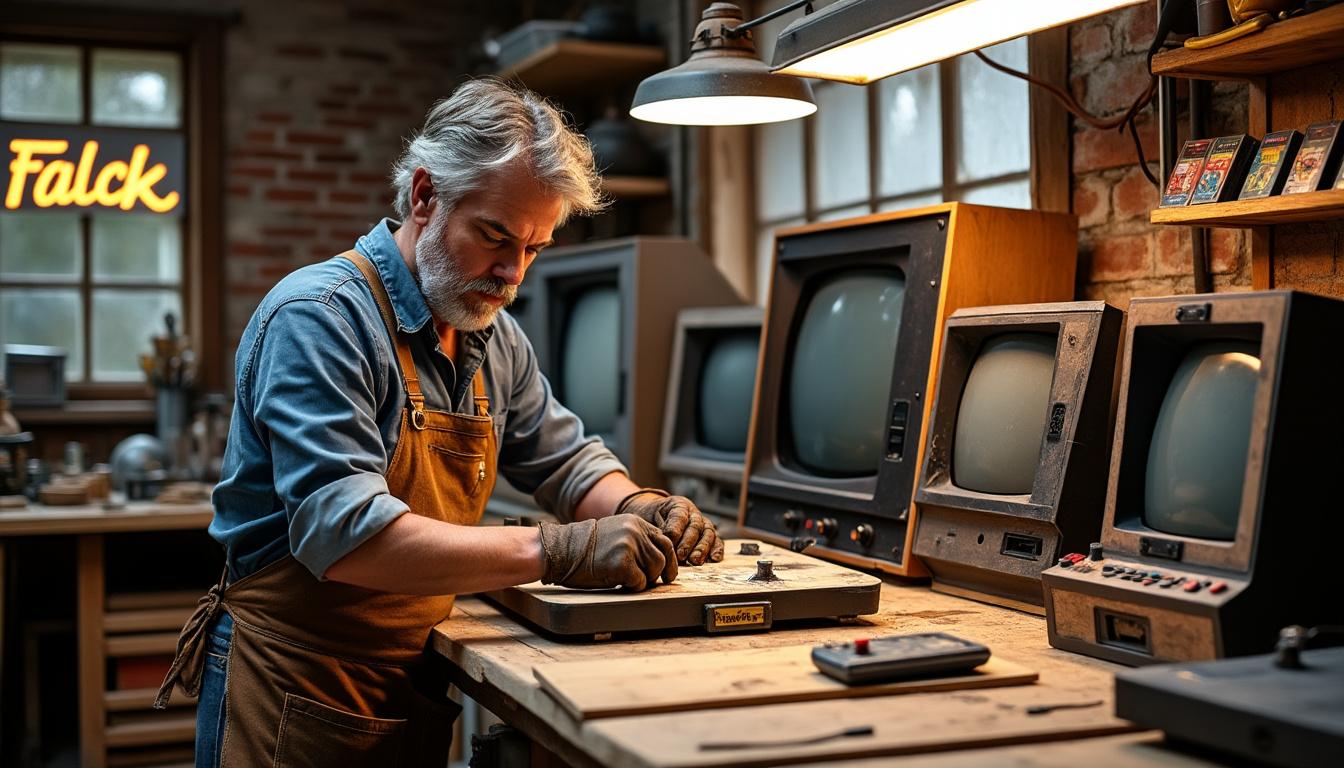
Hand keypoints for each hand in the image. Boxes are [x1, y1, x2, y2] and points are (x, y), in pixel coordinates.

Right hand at [538, 516, 676, 590]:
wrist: (561, 550)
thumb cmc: (586, 548)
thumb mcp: (616, 533)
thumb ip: (637, 540)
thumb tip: (659, 559)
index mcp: (636, 522)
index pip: (665, 540)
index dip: (670, 559)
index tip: (669, 573)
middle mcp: (635, 531)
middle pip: (663, 556)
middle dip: (662, 573)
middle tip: (655, 582)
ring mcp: (629, 546)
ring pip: (654, 570)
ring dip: (645, 580)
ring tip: (630, 581)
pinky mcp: (621, 563)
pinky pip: (639, 582)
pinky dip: (633, 587)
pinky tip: (620, 583)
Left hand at [618, 490, 724, 565]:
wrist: (656, 517)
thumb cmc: (651, 520)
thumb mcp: (649, 519)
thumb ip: (656, 530)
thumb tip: (660, 545)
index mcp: (677, 505)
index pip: (679, 516)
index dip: (675, 530)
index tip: (669, 542)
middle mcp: (693, 513)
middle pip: (695, 526)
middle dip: (688, 542)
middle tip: (682, 556)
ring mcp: (703, 523)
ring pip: (707, 533)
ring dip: (702, 548)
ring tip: (695, 561)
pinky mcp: (708, 534)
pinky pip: (717, 540)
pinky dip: (717, 549)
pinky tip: (714, 558)